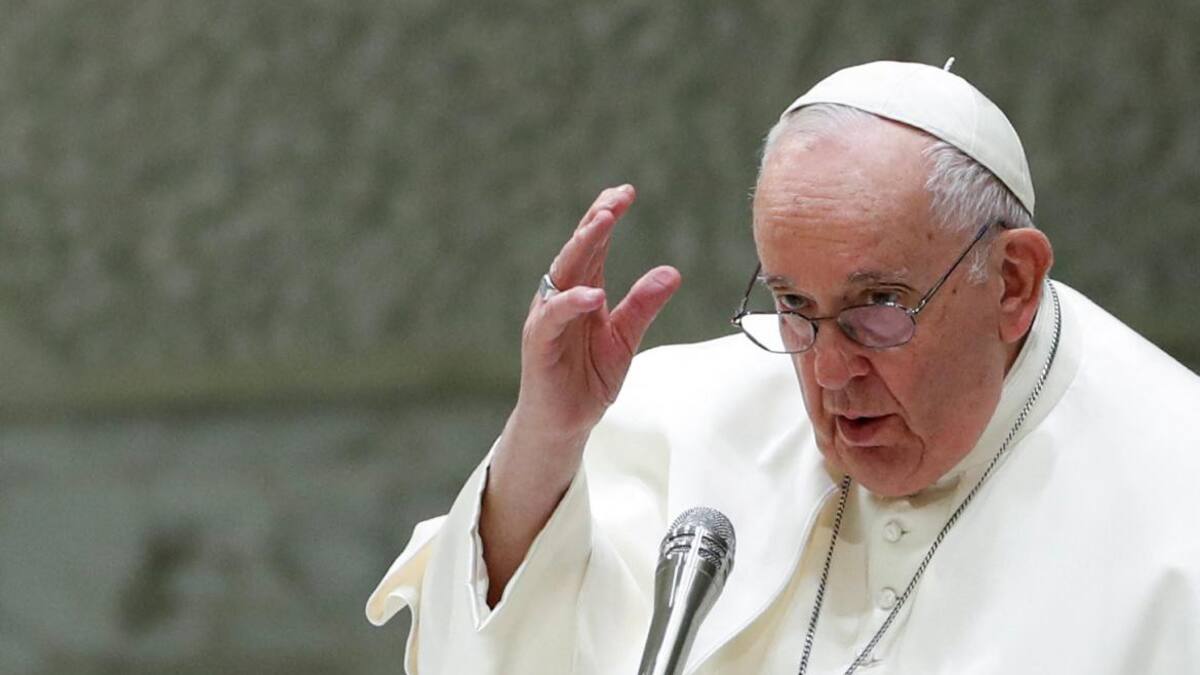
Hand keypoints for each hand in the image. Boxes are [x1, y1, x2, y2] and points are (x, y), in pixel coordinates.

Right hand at [510, 183, 680, 457]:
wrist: (563, 423)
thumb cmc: (586, 379)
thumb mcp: (625, 339)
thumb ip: (643, 305)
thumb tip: (672, 272)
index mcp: (581, 291)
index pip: (593, 245)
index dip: (606, 216)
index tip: (627, 192)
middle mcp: (561, 297)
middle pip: (577, 249)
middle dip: (596, 220)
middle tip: (617, 197)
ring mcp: (547, 318)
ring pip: (562, 273)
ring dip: (582, 245)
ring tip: (603, 221)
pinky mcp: (540, 343)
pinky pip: (553, 317)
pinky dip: (571, 302)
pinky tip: (592, 293)